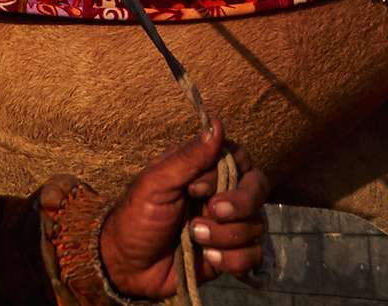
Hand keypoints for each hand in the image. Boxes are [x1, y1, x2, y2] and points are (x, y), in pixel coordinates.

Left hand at [98, 120, 267, 297]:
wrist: (129, 266)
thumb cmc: (137, 217)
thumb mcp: (157, 184)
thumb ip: (189, 157)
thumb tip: (217, 122)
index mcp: (204, 172)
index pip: (239, 159)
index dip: (223, 175)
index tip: (194, 188)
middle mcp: (222, 195)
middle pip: (258, 188)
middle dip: (240, 204)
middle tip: (212, 212)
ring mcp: (229, 225)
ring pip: (257, 224)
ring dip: (224, 235)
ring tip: (193, 238)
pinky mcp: (232, 254)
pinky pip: (254, 254)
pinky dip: (232, 259)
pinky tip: (207, 259)